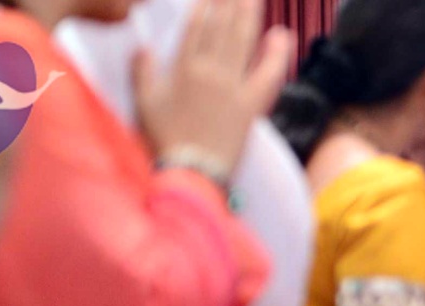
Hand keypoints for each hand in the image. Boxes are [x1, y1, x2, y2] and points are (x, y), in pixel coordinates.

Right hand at [135, 0, 290, 172]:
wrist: (195, 170)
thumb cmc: (167, 138)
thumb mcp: (145, 102)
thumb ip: (142, 71)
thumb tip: (143, 45)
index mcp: (184, 68)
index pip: (195, 26)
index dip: (204, 5)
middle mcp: (211, 71)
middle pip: (222, 27)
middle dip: (229, 2)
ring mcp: (235, 86)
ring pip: (243, 41)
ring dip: (249, 15)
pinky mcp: (254, 104)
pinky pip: (269, 74)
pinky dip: (277, 54)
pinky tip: (282, 34)